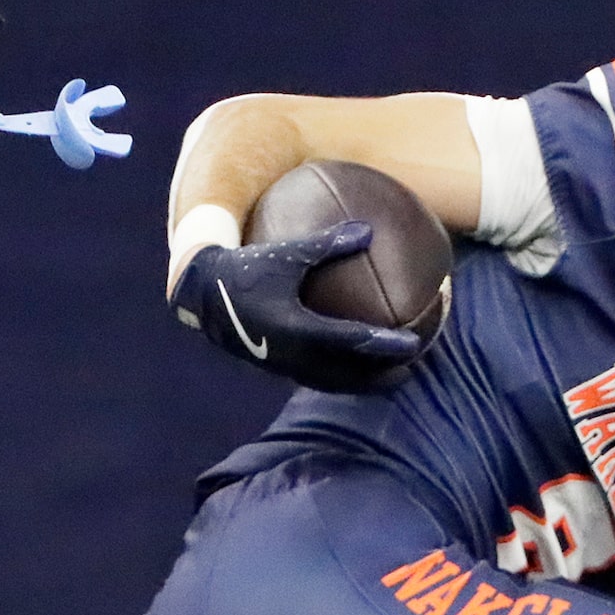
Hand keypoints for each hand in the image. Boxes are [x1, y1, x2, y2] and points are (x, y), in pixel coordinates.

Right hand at [169, 222, 422, 392]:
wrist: (202, 295)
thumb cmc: (246, 266)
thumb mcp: (286, 252)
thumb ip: (327, 243)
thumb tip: (369, 230)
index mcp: (296, 327)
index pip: (351, 340)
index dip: (384, 345)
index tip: (413, 343)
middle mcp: (291, 354)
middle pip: (347, 373)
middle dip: (379, 375)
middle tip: (411, 369)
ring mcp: (282, 365)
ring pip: (331, 383)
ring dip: (362, 383)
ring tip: (390, 380)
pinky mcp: (275, 366)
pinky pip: (314, 378)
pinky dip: (339, 378)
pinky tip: (354, 370)